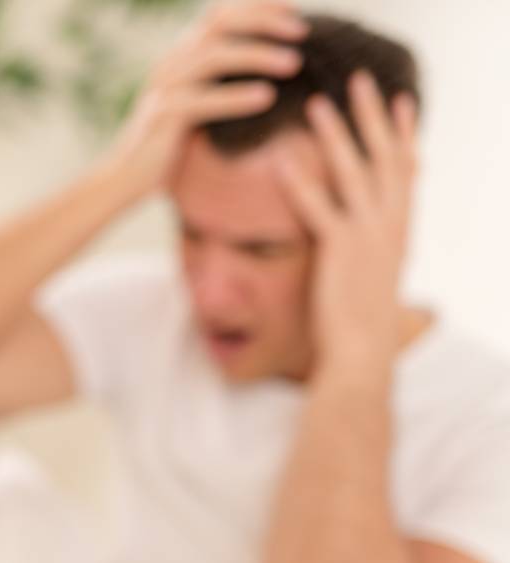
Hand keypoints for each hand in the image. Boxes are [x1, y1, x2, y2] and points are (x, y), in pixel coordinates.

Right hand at [108, 1, 306, 195]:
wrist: (124, 179)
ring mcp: (164, 88)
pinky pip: (203, 100)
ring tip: (293, 63)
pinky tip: (266, 97)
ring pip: (214, 56)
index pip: (220, 14)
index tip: (295, 10)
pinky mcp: (162, 116)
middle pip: (220, 23)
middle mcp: (170, 63)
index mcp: (180, 56)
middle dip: (264, 21)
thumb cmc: (167, 144)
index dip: (258, 6)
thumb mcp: (195, 103)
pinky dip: (237, 96)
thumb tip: (266, 63)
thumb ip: (219, 79)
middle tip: (302, 30)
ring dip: (257, 55)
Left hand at [273, 71, 418, 378]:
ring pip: (353, 171)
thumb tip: (367, 244)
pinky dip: (301, 183)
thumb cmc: (363, 325)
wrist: (363, 355)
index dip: (403, 134)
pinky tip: (283, 160)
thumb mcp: (375, 279)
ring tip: (318, 103)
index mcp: (400, 230)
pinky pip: (319, 208)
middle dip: (373, 116)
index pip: (406, 171)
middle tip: (360, 81)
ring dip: (335, 134)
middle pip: (385, 156)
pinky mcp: (340, 250)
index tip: (400, 103)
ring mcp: (368, 235)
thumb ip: (372, 252)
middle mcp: (390, 226)